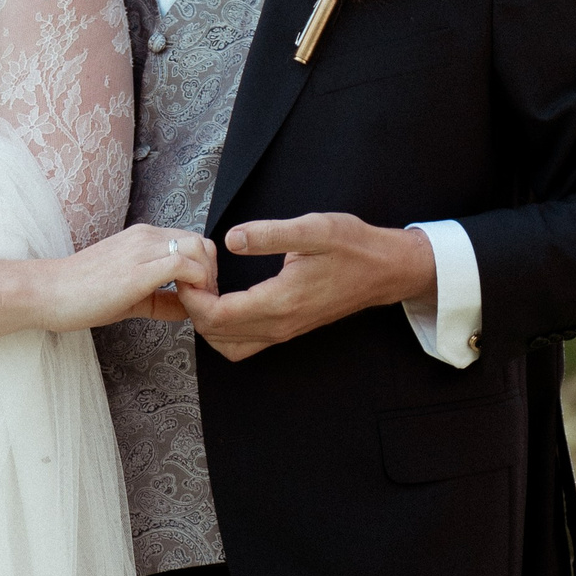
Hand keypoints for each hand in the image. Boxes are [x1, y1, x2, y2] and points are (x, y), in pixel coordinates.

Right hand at [50, 226, 217, 329]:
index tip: (201, 296)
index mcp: (143, 238)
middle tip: (204, 302)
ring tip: (196, 304)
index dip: (206, 268)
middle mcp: (145, 237)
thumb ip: (161, 300)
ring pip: (197, 249)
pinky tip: (185, 304)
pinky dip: (194, 285)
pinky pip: (181, 266)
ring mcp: (141, 250)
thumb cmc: (81, 294)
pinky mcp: (136, 271)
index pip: (193, 241)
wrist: (46, 293)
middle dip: (212, 273)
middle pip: (202, 242)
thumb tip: (189, 309)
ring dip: (206, 279)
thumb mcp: (130, 295)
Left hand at [176, 214, 435, 363]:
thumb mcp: (313, 229)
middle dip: (193, 306)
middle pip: (215, 334)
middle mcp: (279, 325)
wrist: (385, 270)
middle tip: (194, 273)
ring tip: (206, 287)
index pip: (217, 316)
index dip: (192, 296)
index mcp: (281, 301)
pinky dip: (224, 329)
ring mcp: (283, 332)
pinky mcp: (287, 331)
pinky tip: (226, 299)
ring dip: (207, 322)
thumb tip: (230, 240)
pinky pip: (243, 344)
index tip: (189, 269)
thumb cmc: (353, 246)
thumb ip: (269, 235)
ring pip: (227, 345)